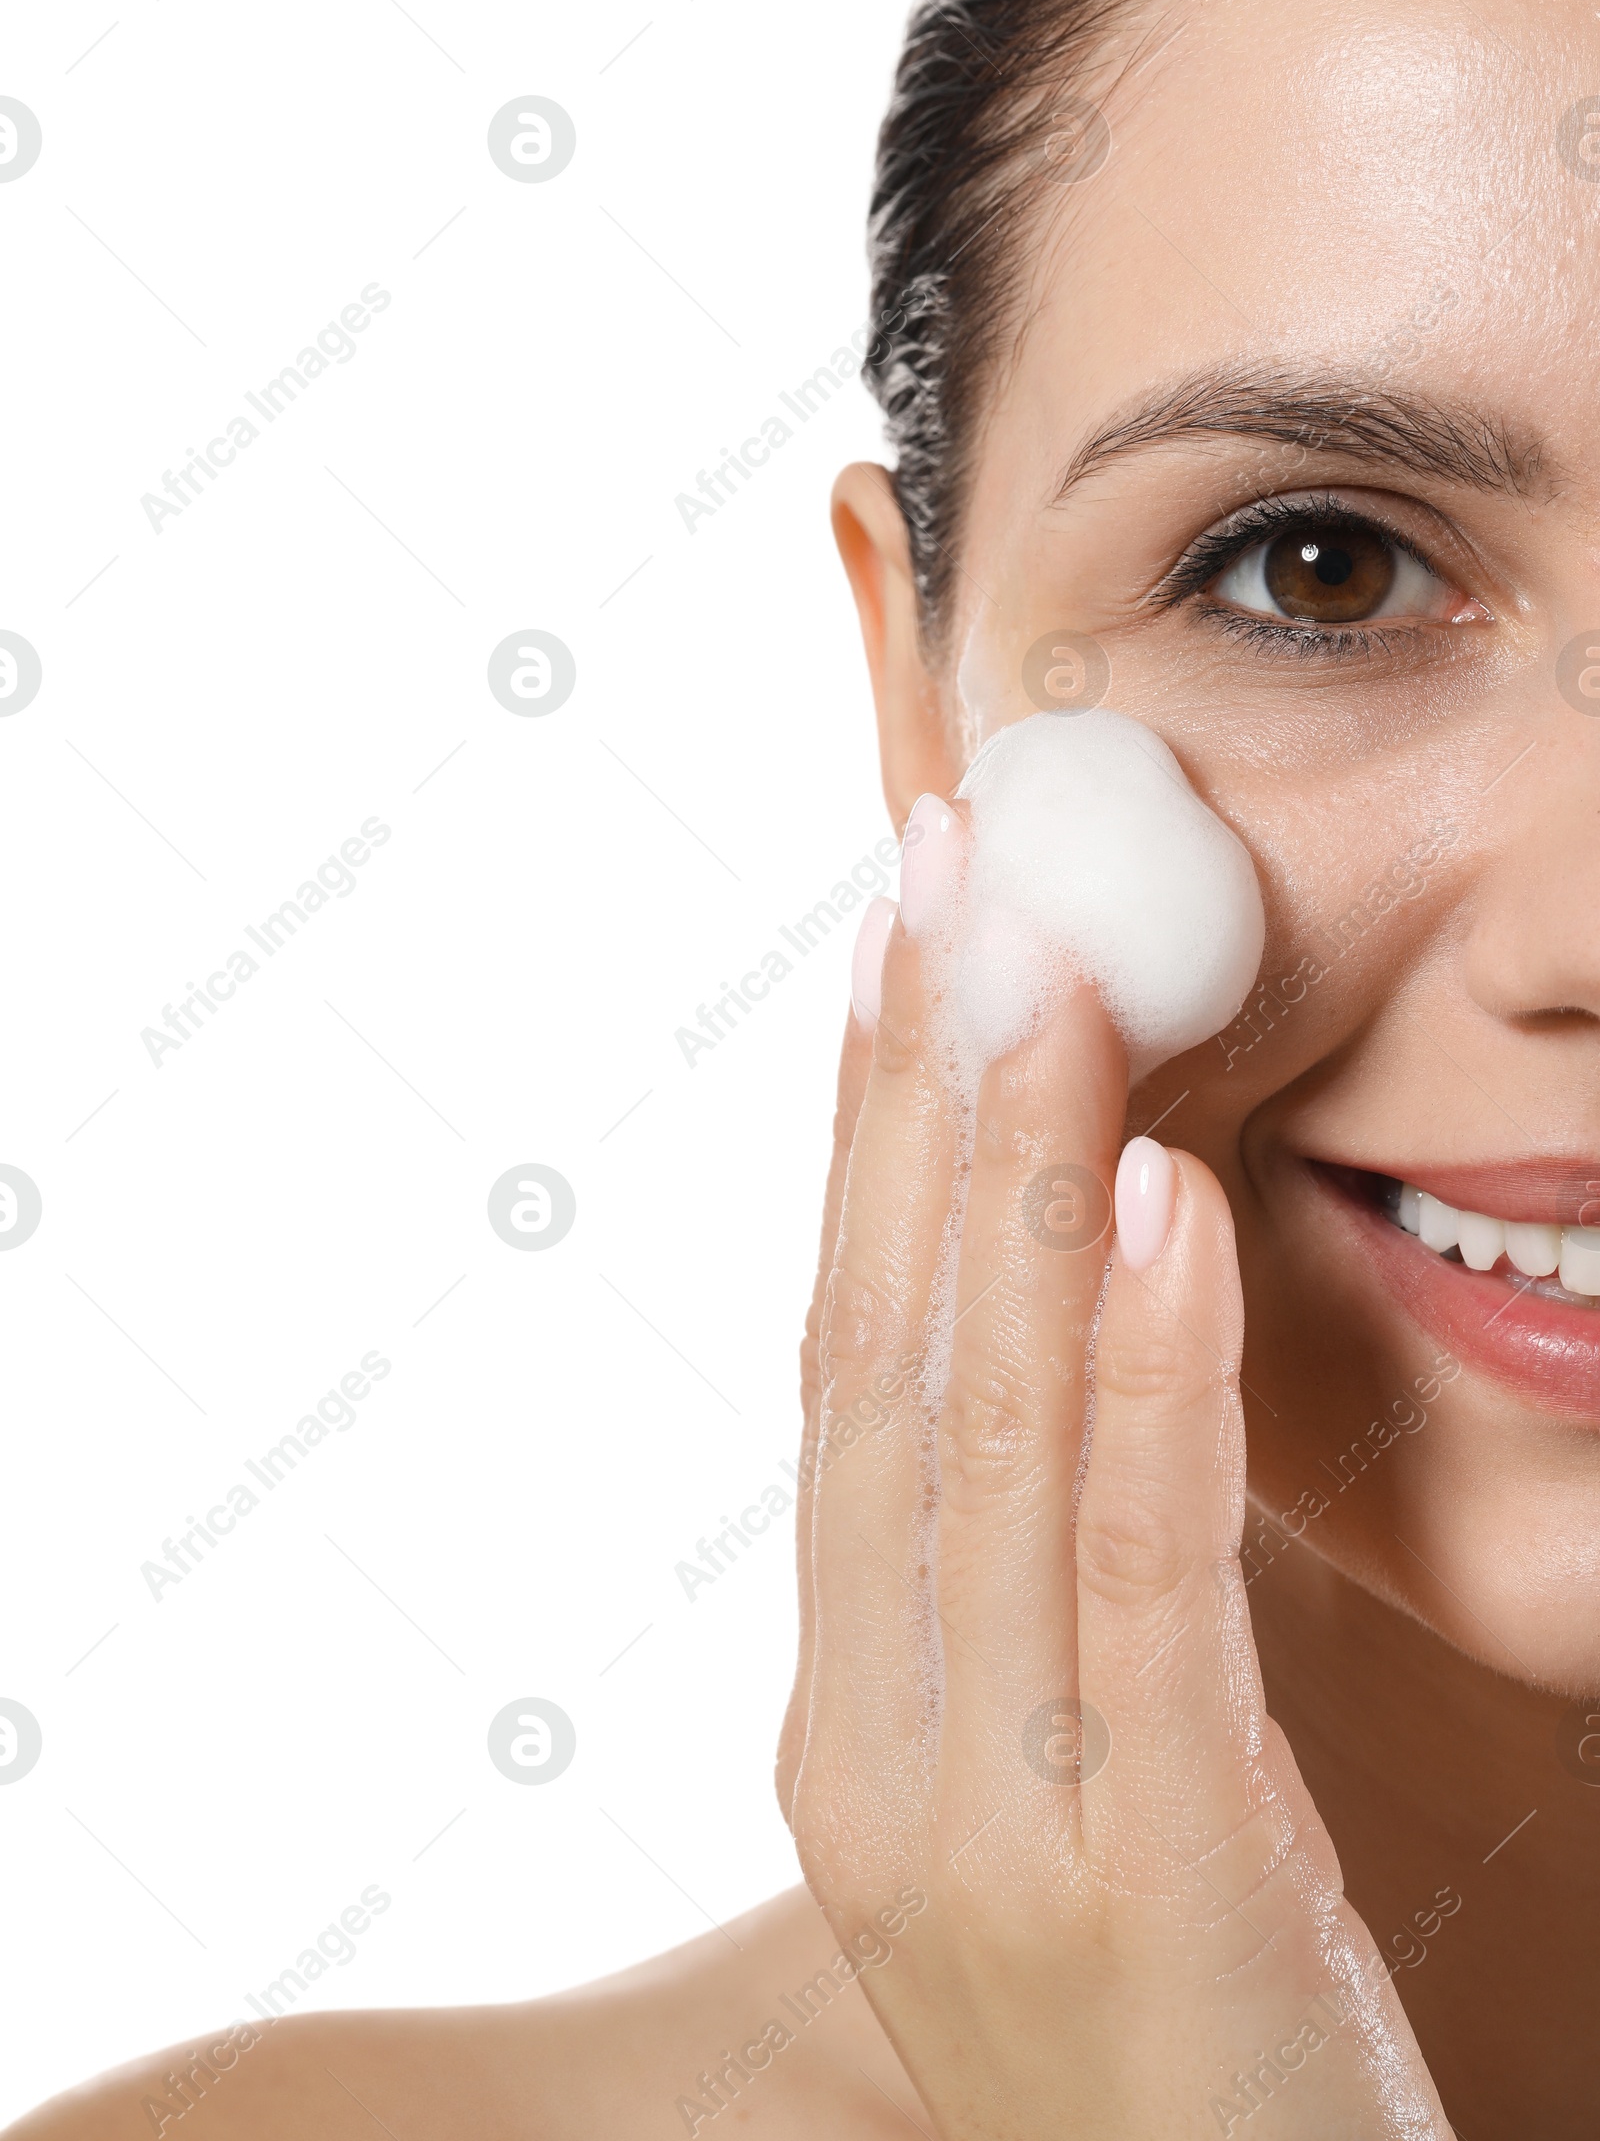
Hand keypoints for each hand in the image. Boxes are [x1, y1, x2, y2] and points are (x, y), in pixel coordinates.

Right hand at [778, 882, 1454, 2138]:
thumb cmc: (1180, 2034)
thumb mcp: (1068, 1792)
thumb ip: (1030, 1592)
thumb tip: (1058, 1349)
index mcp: (850, 1722)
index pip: (842, 1375)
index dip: (859, 1143)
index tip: (892, 947)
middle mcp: (876, 1758)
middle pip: (883, 1361)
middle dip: (910, 1096)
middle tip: (941, 869)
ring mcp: (991, 1829)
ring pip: (983, 1436)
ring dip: (1007, 1176)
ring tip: (1039, 969)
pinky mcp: (1154, 1881)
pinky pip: (1138, 1576)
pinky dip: (1139, 1374)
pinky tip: (1153, 1201)